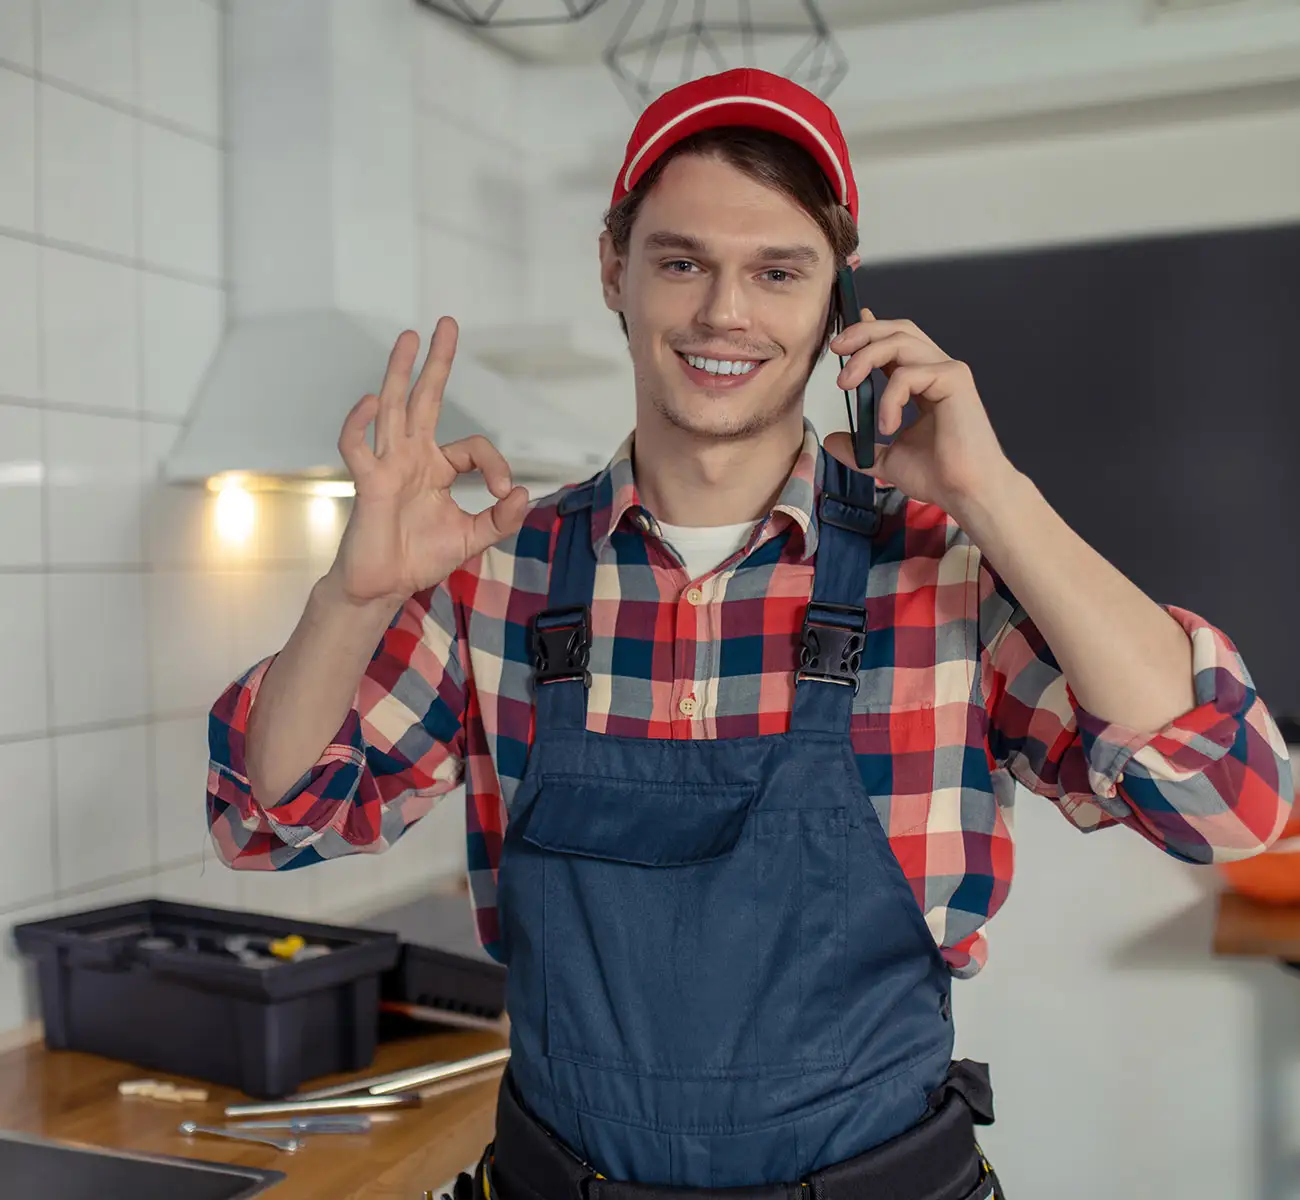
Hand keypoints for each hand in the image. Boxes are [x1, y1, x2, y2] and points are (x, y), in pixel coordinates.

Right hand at [327, 318, 529, 605]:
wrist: (383, 586)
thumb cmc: (420, 558)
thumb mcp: (473, 538)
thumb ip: (501, 518)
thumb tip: (523, 492)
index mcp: (436, 468)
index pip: (473, 447)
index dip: (495, 465)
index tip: (502, 496)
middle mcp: (411, 457)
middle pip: (424, 398)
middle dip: (436, 362)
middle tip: (446, 323)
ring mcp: (387, 466)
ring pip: (392, 408)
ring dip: (399, 372)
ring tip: (408, 337)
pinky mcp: (367, 482)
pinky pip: (357, 445)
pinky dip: (360, 422)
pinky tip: (371, 400)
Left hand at [824, 309, 1014, 512]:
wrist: (966, 493)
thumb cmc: (939, 476)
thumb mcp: (886, 460)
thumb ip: (860, 448)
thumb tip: (832, 441)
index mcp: (922, 383)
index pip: (896, 343)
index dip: (871, 331)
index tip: (845, 336)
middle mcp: (937, 371)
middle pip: (899, 330)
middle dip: (864, 332)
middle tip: (837, 348)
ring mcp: (947, 373)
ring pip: (901, 342)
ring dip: (866, 357)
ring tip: (846, 383)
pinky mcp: (954, 380)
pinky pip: (908, 374)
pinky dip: (889, 398)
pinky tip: (888, 426)